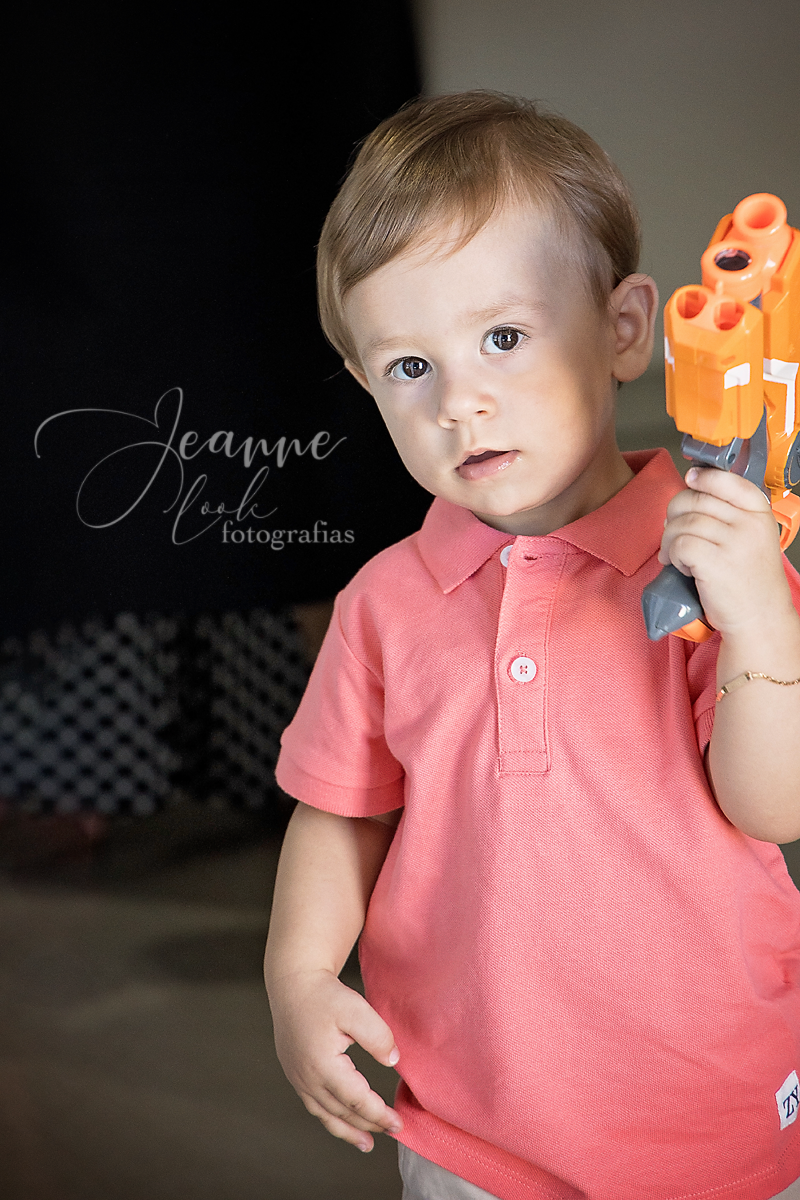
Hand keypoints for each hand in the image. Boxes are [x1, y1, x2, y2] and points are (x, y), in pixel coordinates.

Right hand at [269, 967, 401, 1151]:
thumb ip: (378, 1037)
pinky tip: (342, 1122)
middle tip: (393, 1130)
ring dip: (348, 1130)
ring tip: (367, 1144)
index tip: (398, 1122)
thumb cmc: (325, 995)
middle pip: (342, 1111)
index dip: (378, 1114)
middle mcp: (306, 1078)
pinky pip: (314, 1105)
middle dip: (369, 1124)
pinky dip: (331, 1119)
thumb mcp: (357, 1009)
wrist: (293, 984)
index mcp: (322, 1065)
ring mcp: (297, 1078)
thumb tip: (393, 1062)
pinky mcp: (294, 1074)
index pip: (356, 1100)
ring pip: (326, 1114)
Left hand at [658, 467, 791, 634]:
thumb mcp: (751, 538)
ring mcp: (734, 543)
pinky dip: (673, 556)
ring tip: (676, 557)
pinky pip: (680, 544)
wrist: (760, 618)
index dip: (702, 478)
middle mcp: (749, 524)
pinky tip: (683, 568)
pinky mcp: (715, 563)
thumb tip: (686, 498)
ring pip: (682, 523)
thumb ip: (728, 516)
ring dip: (669, 540)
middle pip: (695, 499)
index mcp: (759, 513)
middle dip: (674, 515)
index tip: (690, 480)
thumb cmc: (749, 581)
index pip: (727, 480)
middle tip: (672, 534)